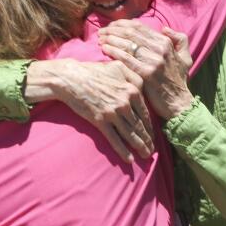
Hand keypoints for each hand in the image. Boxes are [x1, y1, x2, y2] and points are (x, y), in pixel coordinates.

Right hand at [25, 58, 153, 160]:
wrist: (71, 78)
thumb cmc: (94, 71)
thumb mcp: (118, 67)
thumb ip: (134, 75)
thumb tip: (144, 85)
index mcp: (133, 89)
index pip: (145, 113)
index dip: (150, 126)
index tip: (153, 135)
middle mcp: (125, 103)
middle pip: (140, 125)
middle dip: (148, 139)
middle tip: (153, 150)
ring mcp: (113, 113)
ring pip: (130, 134)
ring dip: (139, 146)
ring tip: (146, 155)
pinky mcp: (100, 120)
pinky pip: (114, 138)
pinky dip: (122, 150)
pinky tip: (129, 159)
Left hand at [99, 20, 194, 119]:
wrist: (178, 102)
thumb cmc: (178, 80)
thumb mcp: (185, 57)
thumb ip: (180, 40)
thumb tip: (165, 28)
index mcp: (166, 43)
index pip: (140, 27)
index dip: (123, 24)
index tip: (112, 26)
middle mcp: (160, 50)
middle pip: (131, 33)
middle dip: (113, 29)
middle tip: (101, 31)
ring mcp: (153, 62)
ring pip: (126, 43)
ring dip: (110, 38)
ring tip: (100, 39)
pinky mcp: (145, 74)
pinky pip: (125, 58)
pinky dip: (113, 51)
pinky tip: (104, 49)